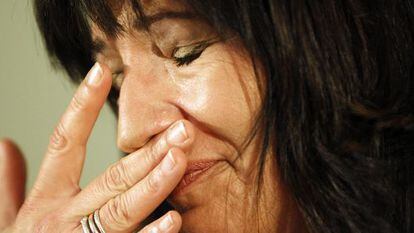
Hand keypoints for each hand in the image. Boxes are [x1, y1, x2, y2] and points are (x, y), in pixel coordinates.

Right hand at [0, 62, 193, 232]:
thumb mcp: (9, 218)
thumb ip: (10, 183)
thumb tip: (5, 145)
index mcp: (47, 201)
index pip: (65, 142)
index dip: (81, 105)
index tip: (102, 72)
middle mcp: (65, 219)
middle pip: (111, 178)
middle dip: (147, 153)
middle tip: (181, 129)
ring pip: (122, 210)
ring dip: (154, 184)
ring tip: (179, 159)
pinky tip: (174, 220)